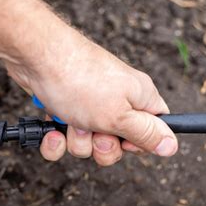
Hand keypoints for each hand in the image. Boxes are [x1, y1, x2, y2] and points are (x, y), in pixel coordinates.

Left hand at [7, 27, 177, 165]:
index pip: (153, 129)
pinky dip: (55, 139)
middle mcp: (115, 100)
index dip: (139, 143)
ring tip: (69, 122)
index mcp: (138, 98)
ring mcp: (86, 104)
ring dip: (75, 141)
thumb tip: (171, 146)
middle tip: (93, 132)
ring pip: (86, 143)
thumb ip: (145, 133)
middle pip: (116, 143)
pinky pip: (63, 137)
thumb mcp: (118, 115)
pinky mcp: (63, 106)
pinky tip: (51, 130)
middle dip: (101, 147)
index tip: (124, 142)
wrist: (34, 58)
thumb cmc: (79, 81)